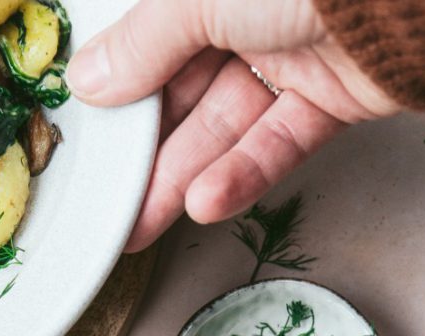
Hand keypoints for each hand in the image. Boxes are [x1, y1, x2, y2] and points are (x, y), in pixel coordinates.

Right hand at [66, 0, 397, 249]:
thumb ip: (146, 41)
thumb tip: (89, 78)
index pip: (156, 34)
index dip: (122, 85)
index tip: (91, 134)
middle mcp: (253, 6)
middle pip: (188, 87)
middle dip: (147, 150)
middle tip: (109, 203)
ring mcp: (295, 51)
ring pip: (228, 123)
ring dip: (184, 176)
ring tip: (143, 225)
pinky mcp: (334, 94)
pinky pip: (280, 140)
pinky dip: (244, 173)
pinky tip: (206, 203)